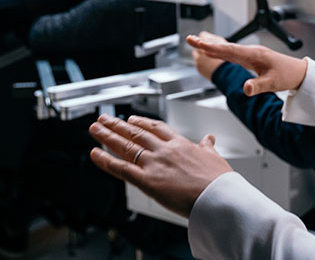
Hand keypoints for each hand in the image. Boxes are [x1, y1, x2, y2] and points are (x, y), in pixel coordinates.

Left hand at [88, 114, 232, 218]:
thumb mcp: (215, 158)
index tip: (131, 119)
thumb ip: (207, 147)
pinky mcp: (147, 180)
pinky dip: (106, 160)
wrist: (218, 196)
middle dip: (117, 125)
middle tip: (104, 119)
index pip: (156, 128)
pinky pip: (121, 168)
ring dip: (107, 136)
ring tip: (95, 128)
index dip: (141, 122)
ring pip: (126, 146)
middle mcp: (165, 150)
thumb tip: (209, 138)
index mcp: (181, 143)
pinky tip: (95, 153)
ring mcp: (154, 164)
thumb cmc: (219, 181)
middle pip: (136, 133)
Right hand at [186, 34, 307, 95]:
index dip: (212, 48)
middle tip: (190, 39)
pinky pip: (233, 53)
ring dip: (212, 46)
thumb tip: (246, 89)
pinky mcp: (252, 59)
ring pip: (227, 49)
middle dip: (207, 44)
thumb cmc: (288, 76)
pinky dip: (221, 52)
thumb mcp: (273, 83)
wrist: (299, 72)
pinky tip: (215, 52)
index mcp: (254, 55)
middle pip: (225, 47)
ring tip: (197, 43)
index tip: (198, 43)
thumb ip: (259, 86)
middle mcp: (251, 52)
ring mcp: (251, 54)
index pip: (229, 50)